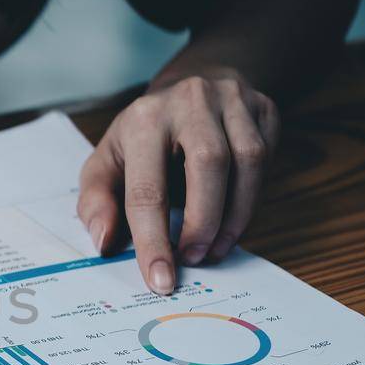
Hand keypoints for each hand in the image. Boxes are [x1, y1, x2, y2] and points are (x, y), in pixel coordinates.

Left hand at [76, 73, 278, 293]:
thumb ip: (97, 203)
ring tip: (216, 247)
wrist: (188, 83)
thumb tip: (105, 242)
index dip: (154, 240)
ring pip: (248, 161)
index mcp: (143, 119)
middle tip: (194, 258)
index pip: (148, 188)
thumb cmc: (144, 137)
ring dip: (235, 216)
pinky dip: (252, 198)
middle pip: (209, 165)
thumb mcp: (107, 162)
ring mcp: (232, 100)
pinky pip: (268, 158)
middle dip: (203, 223)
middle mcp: (190, 101)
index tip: (161, 280)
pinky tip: (234, 219)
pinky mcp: (264, 108)